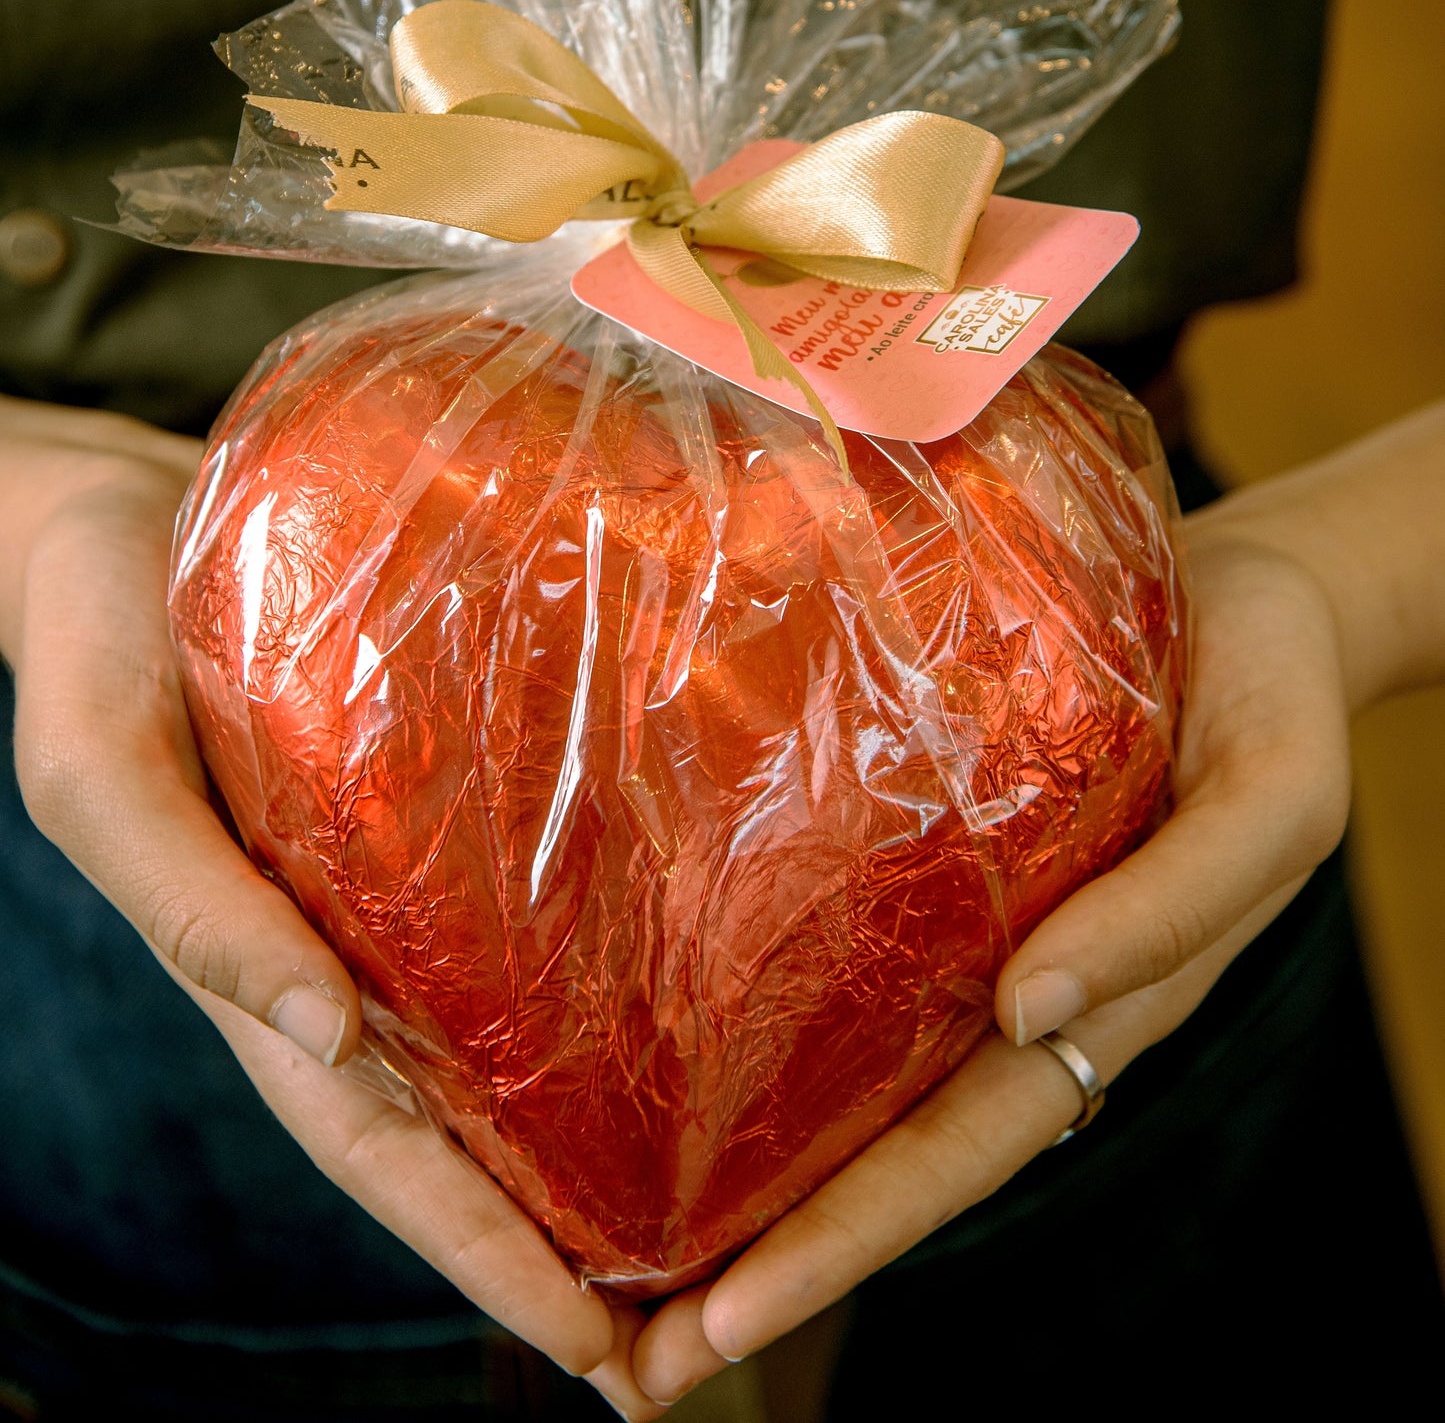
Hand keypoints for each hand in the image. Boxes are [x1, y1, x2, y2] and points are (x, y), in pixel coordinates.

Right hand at [0, 397, 653, 1410]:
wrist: (113, 515)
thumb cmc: (94, 644)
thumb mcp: (106, 777)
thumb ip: (193, 904)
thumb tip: (321, 1040)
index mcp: (267, 972)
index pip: (386, 1152)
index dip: (484, 1258)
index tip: (599, 1354)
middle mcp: (347, 949)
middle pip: (466, 1125)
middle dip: (564, 1239)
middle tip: (694, 1343)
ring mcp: (395, 879)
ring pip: (504, 1034)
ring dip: (593, 1133)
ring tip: (720, 1212)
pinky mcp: (440, 791)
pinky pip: (519, 906)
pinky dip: (589, 977)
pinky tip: (683, 997)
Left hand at [629, 490, 1363, 1405]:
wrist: (1254, 597)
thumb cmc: (1273, 697)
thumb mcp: (1268, 806)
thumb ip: (1168, 912)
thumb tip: (1031, 1012)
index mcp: (1087, 1003)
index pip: (949, 1155)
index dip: (841, 1245)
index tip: (720, 1326)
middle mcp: (1002, 989)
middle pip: (867, 1148)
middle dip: (753, 1260)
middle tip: (619, 1362)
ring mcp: (957, 927)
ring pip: (835, 1065)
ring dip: (729, 1160)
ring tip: (595, 1243)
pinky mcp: (922, 843)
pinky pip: (829, 940)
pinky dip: (751, 1009)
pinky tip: (648, 1025)